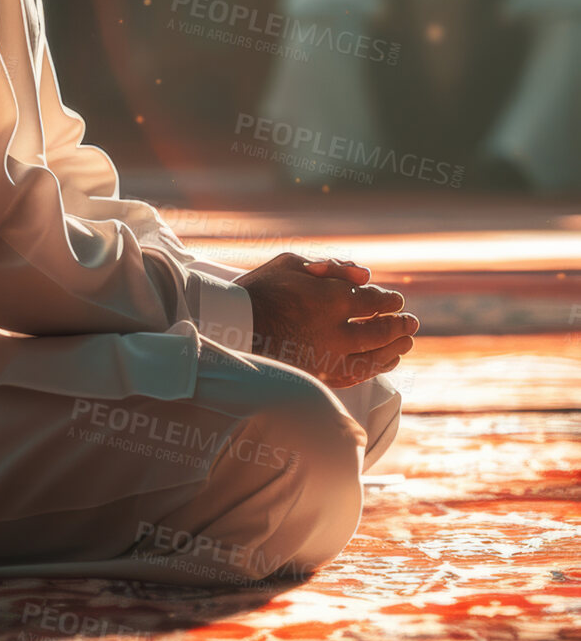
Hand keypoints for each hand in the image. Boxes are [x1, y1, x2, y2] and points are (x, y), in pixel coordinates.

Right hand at [237, 251, 418, 389]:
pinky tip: (386, 362)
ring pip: (373, 356)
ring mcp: (326, 357)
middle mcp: (333, 331)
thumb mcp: (291, 263)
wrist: (229, 329)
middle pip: (380, 330)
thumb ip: (332, 266)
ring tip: (405, 342)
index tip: (396, 300)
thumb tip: (365, 275)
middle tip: (411, 322)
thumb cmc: (260, 290)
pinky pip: (357, 375)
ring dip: (394, 348)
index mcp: (328, 299)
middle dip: (400, 325)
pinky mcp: (318, 376)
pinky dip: (377, 368)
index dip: (390, 301)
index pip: (373, 301)